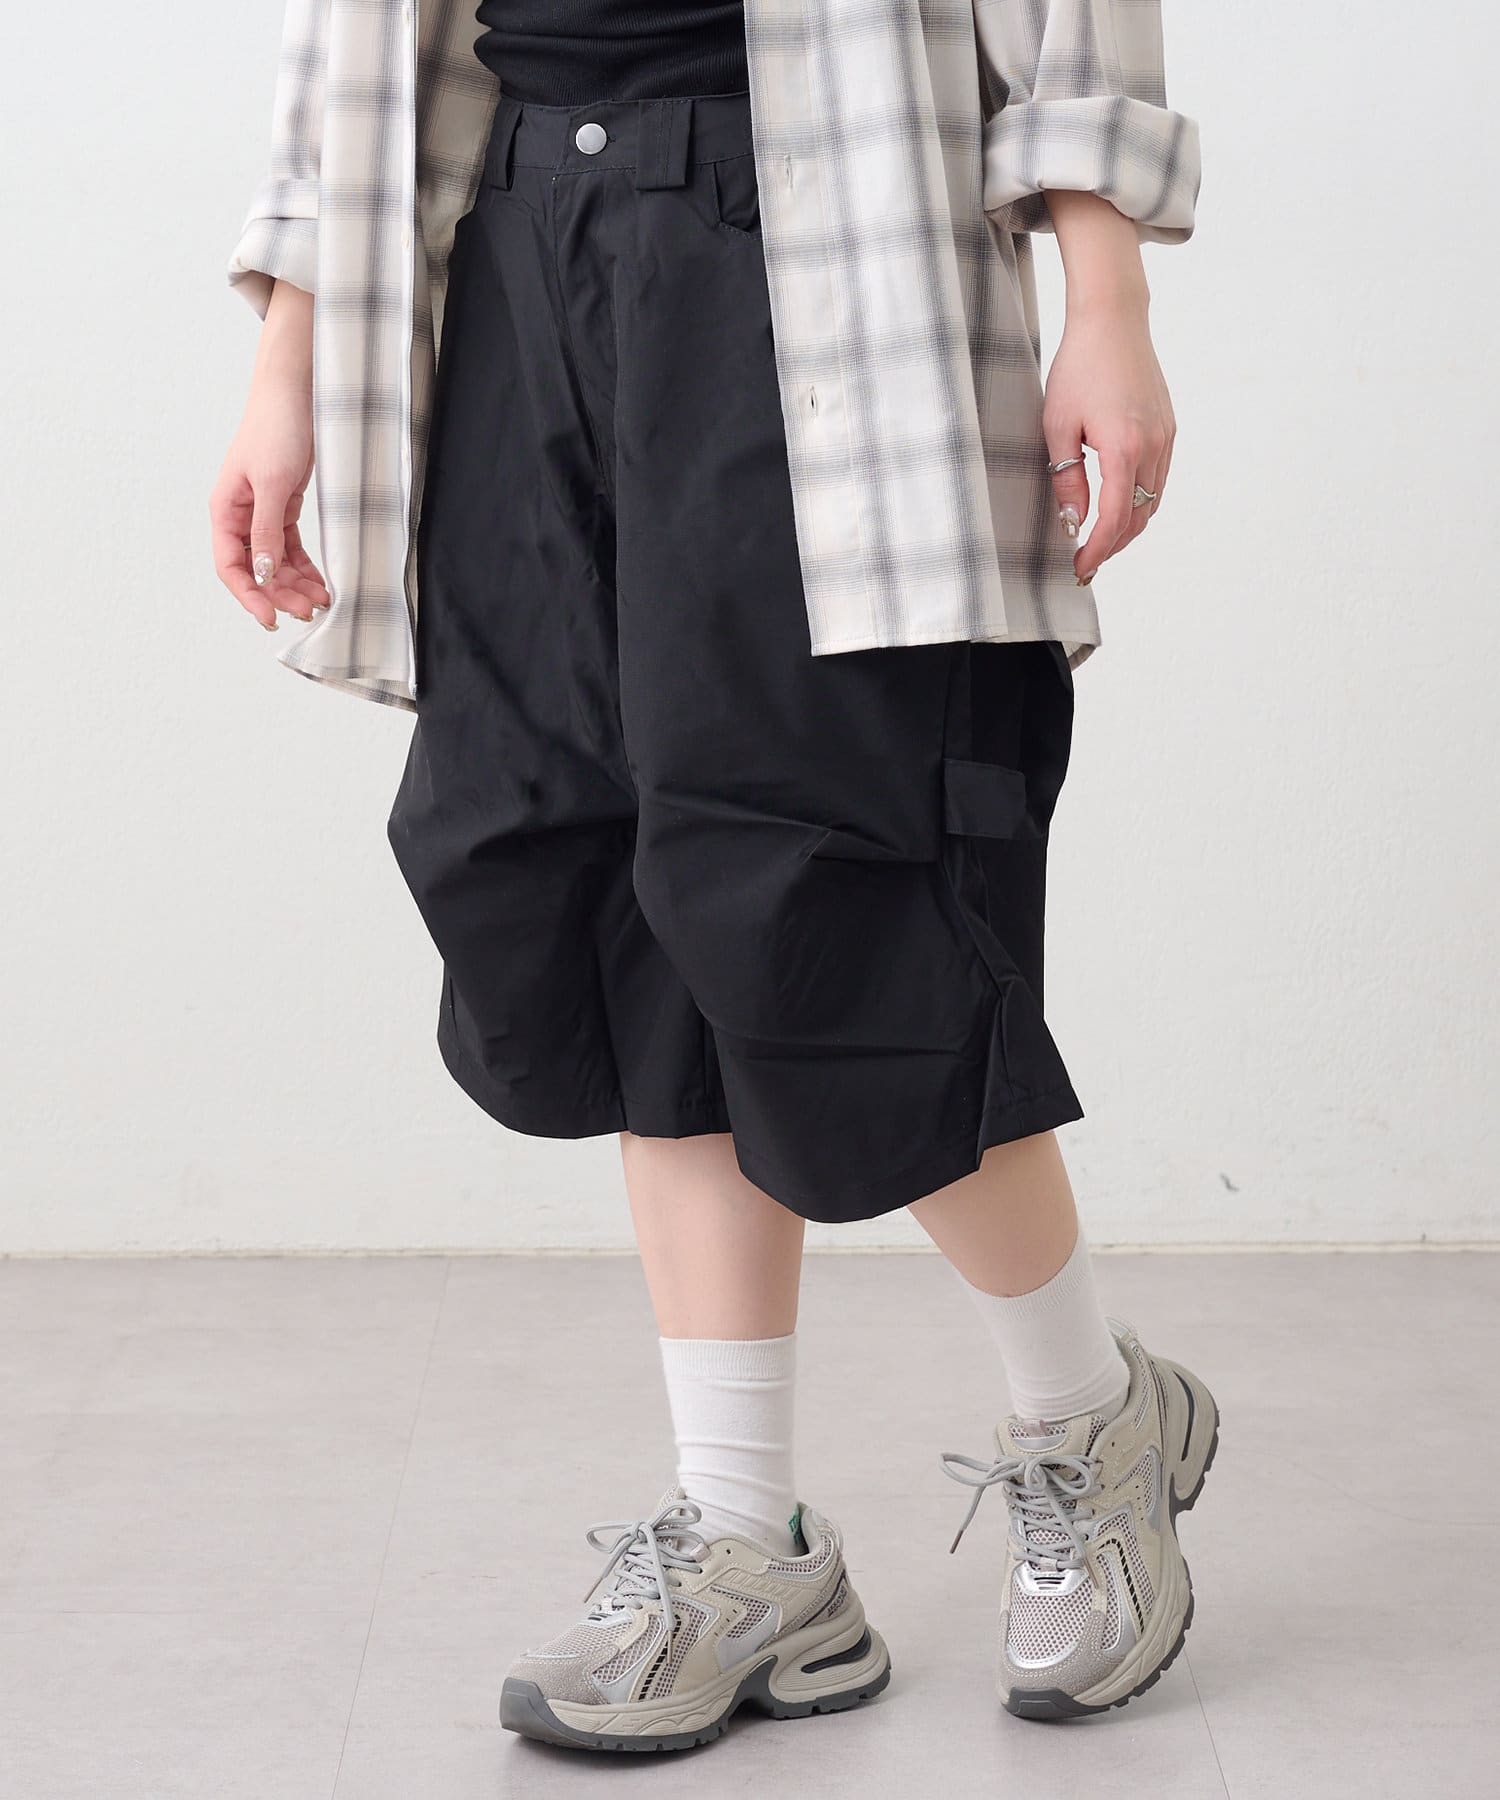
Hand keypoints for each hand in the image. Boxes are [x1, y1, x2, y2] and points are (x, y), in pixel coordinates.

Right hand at [209, 282, 327, 630]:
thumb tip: (262, 572)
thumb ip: (265, 530)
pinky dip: (306, 566)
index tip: (271, 618)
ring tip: (322, 602)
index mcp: (226, 510)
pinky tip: (322, 582)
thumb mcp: (273, 484)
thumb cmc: (277, 429)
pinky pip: (292, 547)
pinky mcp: (285, 507)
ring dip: (296, 584)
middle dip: (281, 594)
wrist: (297, 393)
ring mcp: (263, 513)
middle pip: (256, 569)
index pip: (231, 566)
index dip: (249, 596)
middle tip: (310, 613)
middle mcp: (240, 516)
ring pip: (276, 562)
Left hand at [1043, 298, 1175, 588]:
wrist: (1112, 322)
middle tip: (1087, 563)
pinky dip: (1141, 502)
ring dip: (1128, 527)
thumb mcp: (1058, 426)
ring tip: (1101, 542)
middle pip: (1138, 517)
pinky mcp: (1169, 428)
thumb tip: (1073, 522)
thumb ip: (1067, 479)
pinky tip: (1120, 508)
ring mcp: (1166, 437)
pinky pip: (1158, 479)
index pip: (1113, 518)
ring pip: (1152, 501)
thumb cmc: (1077, 368)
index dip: (1097, 549)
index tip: (1080, 567)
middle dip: (1113, 545)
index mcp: (1124, 447)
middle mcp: (1153, 446)